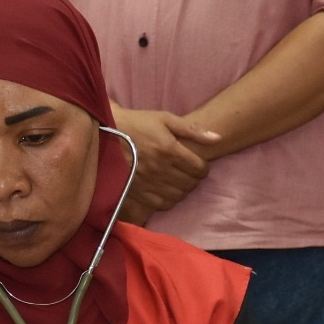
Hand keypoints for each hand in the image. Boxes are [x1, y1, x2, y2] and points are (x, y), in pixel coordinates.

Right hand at [110, 105, 216, 219]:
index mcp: (169, 149)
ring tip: (179, 180)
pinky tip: (167, 189)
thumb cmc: (138, 124)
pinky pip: (163, 204)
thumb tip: (217, 138)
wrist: (106, 135)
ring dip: (184, 189)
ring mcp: (149, 183)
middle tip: (190, 172)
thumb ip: (193, 130)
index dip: (204, 168)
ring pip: (179, 195)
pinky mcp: (139, 193)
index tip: (199, 165)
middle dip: (195, 178)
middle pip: (191, 183)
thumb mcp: (165, 119)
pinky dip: (170, 199)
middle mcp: (161, 168)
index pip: (199, 168)